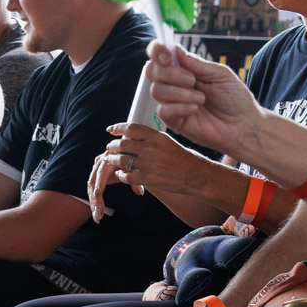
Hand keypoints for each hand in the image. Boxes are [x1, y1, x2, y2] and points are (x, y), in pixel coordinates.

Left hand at [88, 123, 217, 220]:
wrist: (197, 175)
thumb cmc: (183, 158)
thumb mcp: (168, 142)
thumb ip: (151, 139)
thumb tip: (132, 137)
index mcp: (157, 136)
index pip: (132, 128)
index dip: (118, 128)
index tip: (110, 130)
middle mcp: (152, 149)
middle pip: (123, 144)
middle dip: (112, 146)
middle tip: (109, 148)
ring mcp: (150, 164)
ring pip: (122, 160)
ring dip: (113, 160)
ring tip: (110, 160)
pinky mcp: (150, 179)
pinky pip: (127, 177)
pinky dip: (121, 175)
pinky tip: (121, 174)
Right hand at [143, 42, 266, 158]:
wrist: (242, 124)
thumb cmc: (234, 98)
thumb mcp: (219, 74)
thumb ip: (196, 63)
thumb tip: (175, 49)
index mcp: (184, 68)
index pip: (159, 55)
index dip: (157, 50)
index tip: (167, 55)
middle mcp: (174, 83)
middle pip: (152, 71)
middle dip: (170, 74)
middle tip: (192, 80)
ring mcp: (172, 102)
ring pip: (157, 91)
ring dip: (179, 93)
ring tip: (201, 98)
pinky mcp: (173, 121)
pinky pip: (163, 111)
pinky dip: (180, 108)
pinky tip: (195, 109)